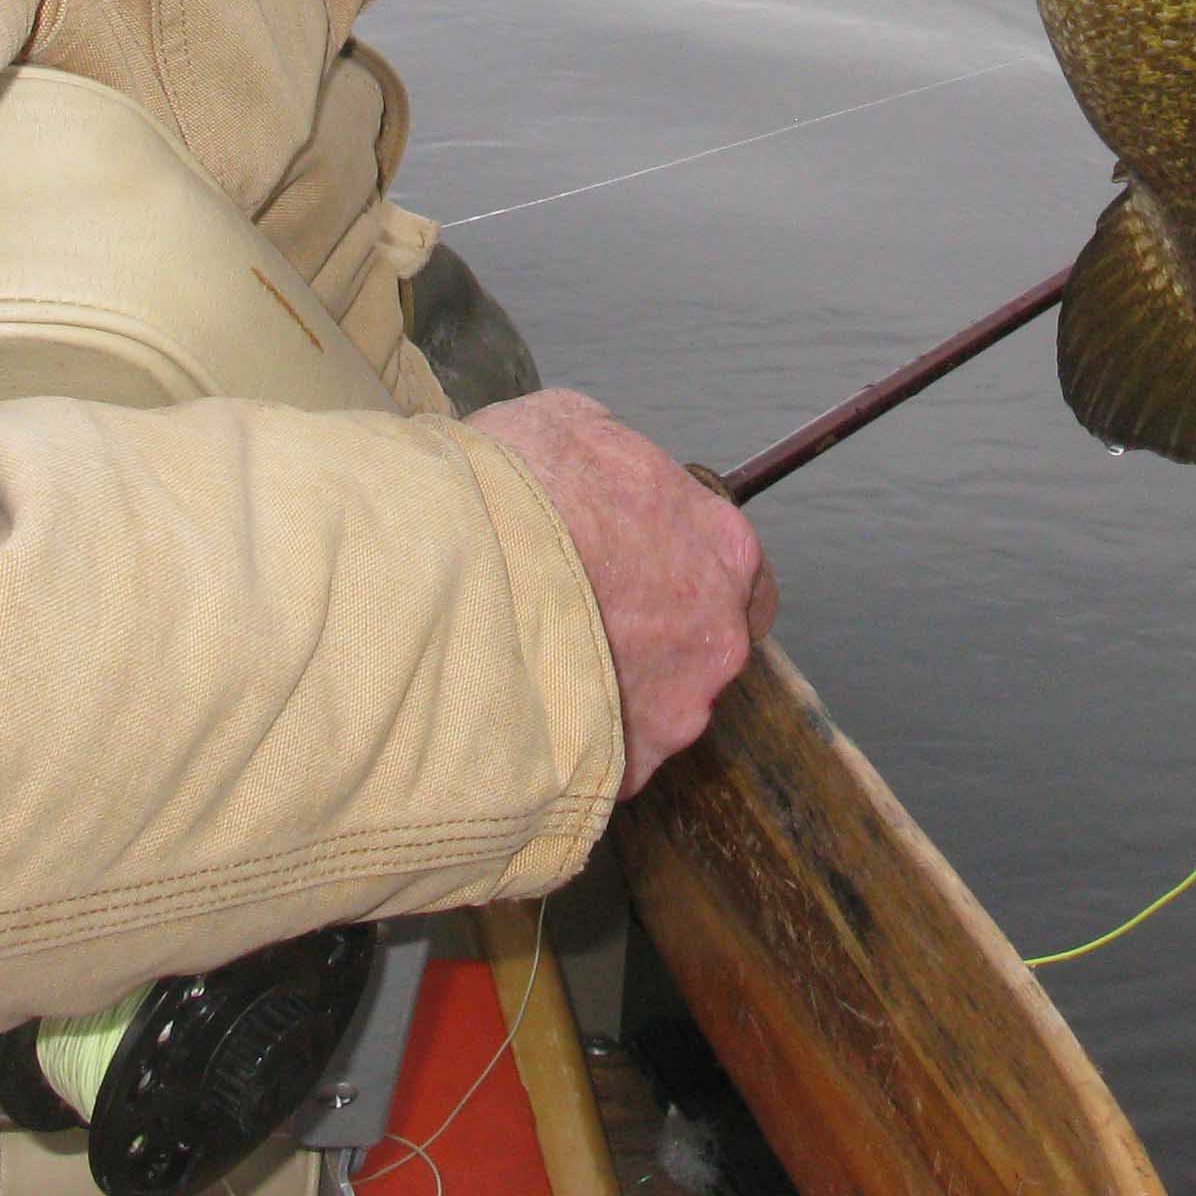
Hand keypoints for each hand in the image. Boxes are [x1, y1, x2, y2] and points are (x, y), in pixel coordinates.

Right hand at [470, 388, 774, 794]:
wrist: (453, 567)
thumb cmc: (517, 491)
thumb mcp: (573, 427)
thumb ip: (615, 469)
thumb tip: (601, 479)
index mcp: (721, 549)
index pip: (742, 578)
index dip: (690, 582)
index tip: (647, 585)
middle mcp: (718, 637)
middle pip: (701, 651)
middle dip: (652, 645)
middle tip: (582, 626)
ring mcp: (675, 710)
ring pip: (652, 711)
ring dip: (607, 695)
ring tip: (535, 670)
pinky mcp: (623, 767)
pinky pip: (603, 762)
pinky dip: (570, 744)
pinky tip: (521, 712)